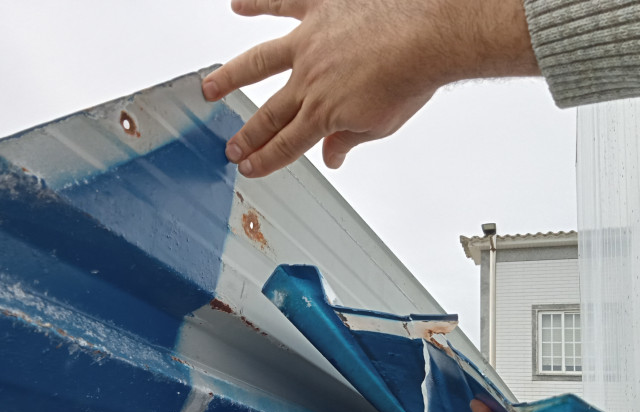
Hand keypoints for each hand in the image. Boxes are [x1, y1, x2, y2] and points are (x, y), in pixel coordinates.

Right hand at [202, 0, 538, 177]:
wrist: (429, 37)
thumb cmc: (412, 77)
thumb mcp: (381, 124)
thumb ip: (350, 140)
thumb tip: (332, 157)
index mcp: (324, 112)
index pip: (287, 144)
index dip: (266, 159)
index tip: (249, 167)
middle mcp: (308, 79)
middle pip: (269, 112)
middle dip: (246, 133)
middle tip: (229, 145)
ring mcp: (309, 42)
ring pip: (259, 62)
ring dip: (231, 76)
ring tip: (209, 88)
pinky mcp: (320, 8)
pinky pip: (281, 3)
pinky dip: (257, 3)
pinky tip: (238, 5)